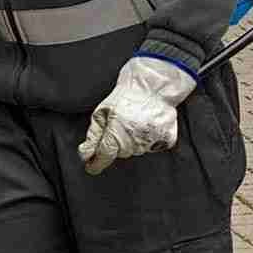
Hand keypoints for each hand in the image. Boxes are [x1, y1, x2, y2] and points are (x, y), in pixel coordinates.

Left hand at [79, 56, 196, 175]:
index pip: (104, 156)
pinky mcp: (167, 139)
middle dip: (117, 143)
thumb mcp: (101, 113)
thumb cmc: (125, 96)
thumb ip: (93, 136)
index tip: (91, 166)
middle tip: (120, 125)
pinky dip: (151, 139)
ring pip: (137, 150)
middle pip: (121, 153)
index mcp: (116, 133)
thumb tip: (85, 154)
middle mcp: (135, 140)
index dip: (96, 163)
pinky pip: (154, 146)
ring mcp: (152, 140)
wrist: (153, 85)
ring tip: (135, 122)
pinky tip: (148, 124)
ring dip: (133, 141)